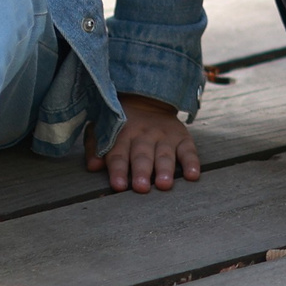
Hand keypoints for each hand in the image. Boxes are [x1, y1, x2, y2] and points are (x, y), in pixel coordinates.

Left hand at [87, 94, 201, 192]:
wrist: (147, 98)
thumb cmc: (121, 122)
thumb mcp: (102, 127)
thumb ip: (96, 146)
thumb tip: (93, 165)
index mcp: (123, 134)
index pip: (118, 154)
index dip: (118, 170)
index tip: (118, 186)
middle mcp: (144, 135)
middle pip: (142, 155)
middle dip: (141, 171)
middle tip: (141, 187)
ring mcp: (165, 136)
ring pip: (164, 154)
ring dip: (164, 169)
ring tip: (164, 184)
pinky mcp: (182, 138)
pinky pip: (189, 150)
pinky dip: (192, 163)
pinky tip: (192, 176)